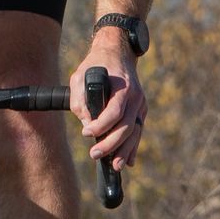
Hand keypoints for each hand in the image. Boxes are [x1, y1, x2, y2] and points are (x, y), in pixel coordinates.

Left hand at [70, 38, 145, 170]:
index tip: (86, 133)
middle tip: (94, 154)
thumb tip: (86, 123)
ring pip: (135, 132)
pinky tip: (128, 161)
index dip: (101, 126)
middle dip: (111, 144)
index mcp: (122, 87)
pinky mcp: (140, 109)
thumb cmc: (96, 64)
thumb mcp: (79, 76)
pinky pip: (138, 131)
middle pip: (126, 126)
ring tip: (115, 166)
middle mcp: (135, 96)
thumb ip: (79, 99)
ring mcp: (140, 104)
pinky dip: (133, 147)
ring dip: (125, 151)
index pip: (114, 112)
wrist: (117, 52)